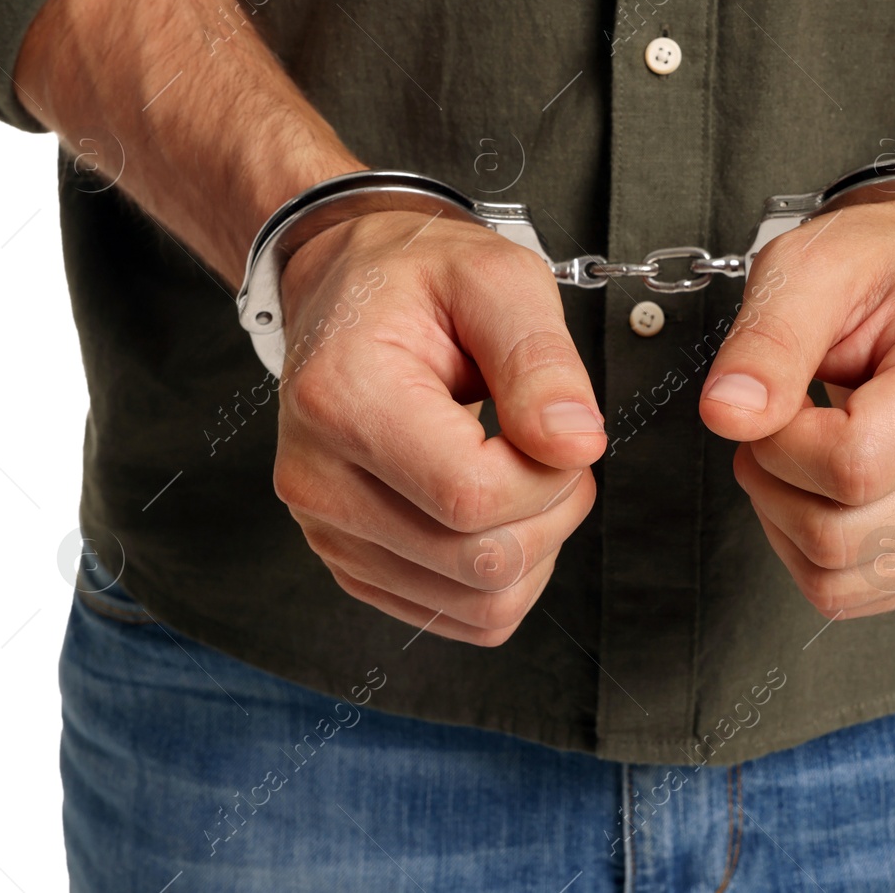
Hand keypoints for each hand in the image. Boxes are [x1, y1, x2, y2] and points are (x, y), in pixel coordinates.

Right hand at [272, 211, 606, 645]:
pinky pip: (459, 615)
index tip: (552, 422)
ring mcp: (329, 530)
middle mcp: (318, 477)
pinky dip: (503, 573)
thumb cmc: (418, 279)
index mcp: (342, 398)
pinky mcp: (352, 563)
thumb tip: (576, 445)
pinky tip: (493, 504)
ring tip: (518, 468)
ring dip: (534, 546)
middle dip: (551, 510)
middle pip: (481, 562)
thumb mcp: (497, 281)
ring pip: (479, 605)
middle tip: (545, 442)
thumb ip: (541, 362)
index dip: (547, 474)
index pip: (473, 497)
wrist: (348, 286)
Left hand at [699, 199, 894, 617]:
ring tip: (801, 450)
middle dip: (776, 485)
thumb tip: (729, 416)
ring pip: (846, 582)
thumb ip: (767, 341)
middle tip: (777, 422)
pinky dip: (816, 550)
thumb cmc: (891, 267)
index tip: (777, 396)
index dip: (782, 443)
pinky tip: (825, 486)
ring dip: (789, 523)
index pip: (854, 466)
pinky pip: (862, 594)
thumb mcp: (815, 267)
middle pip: (846, 538)